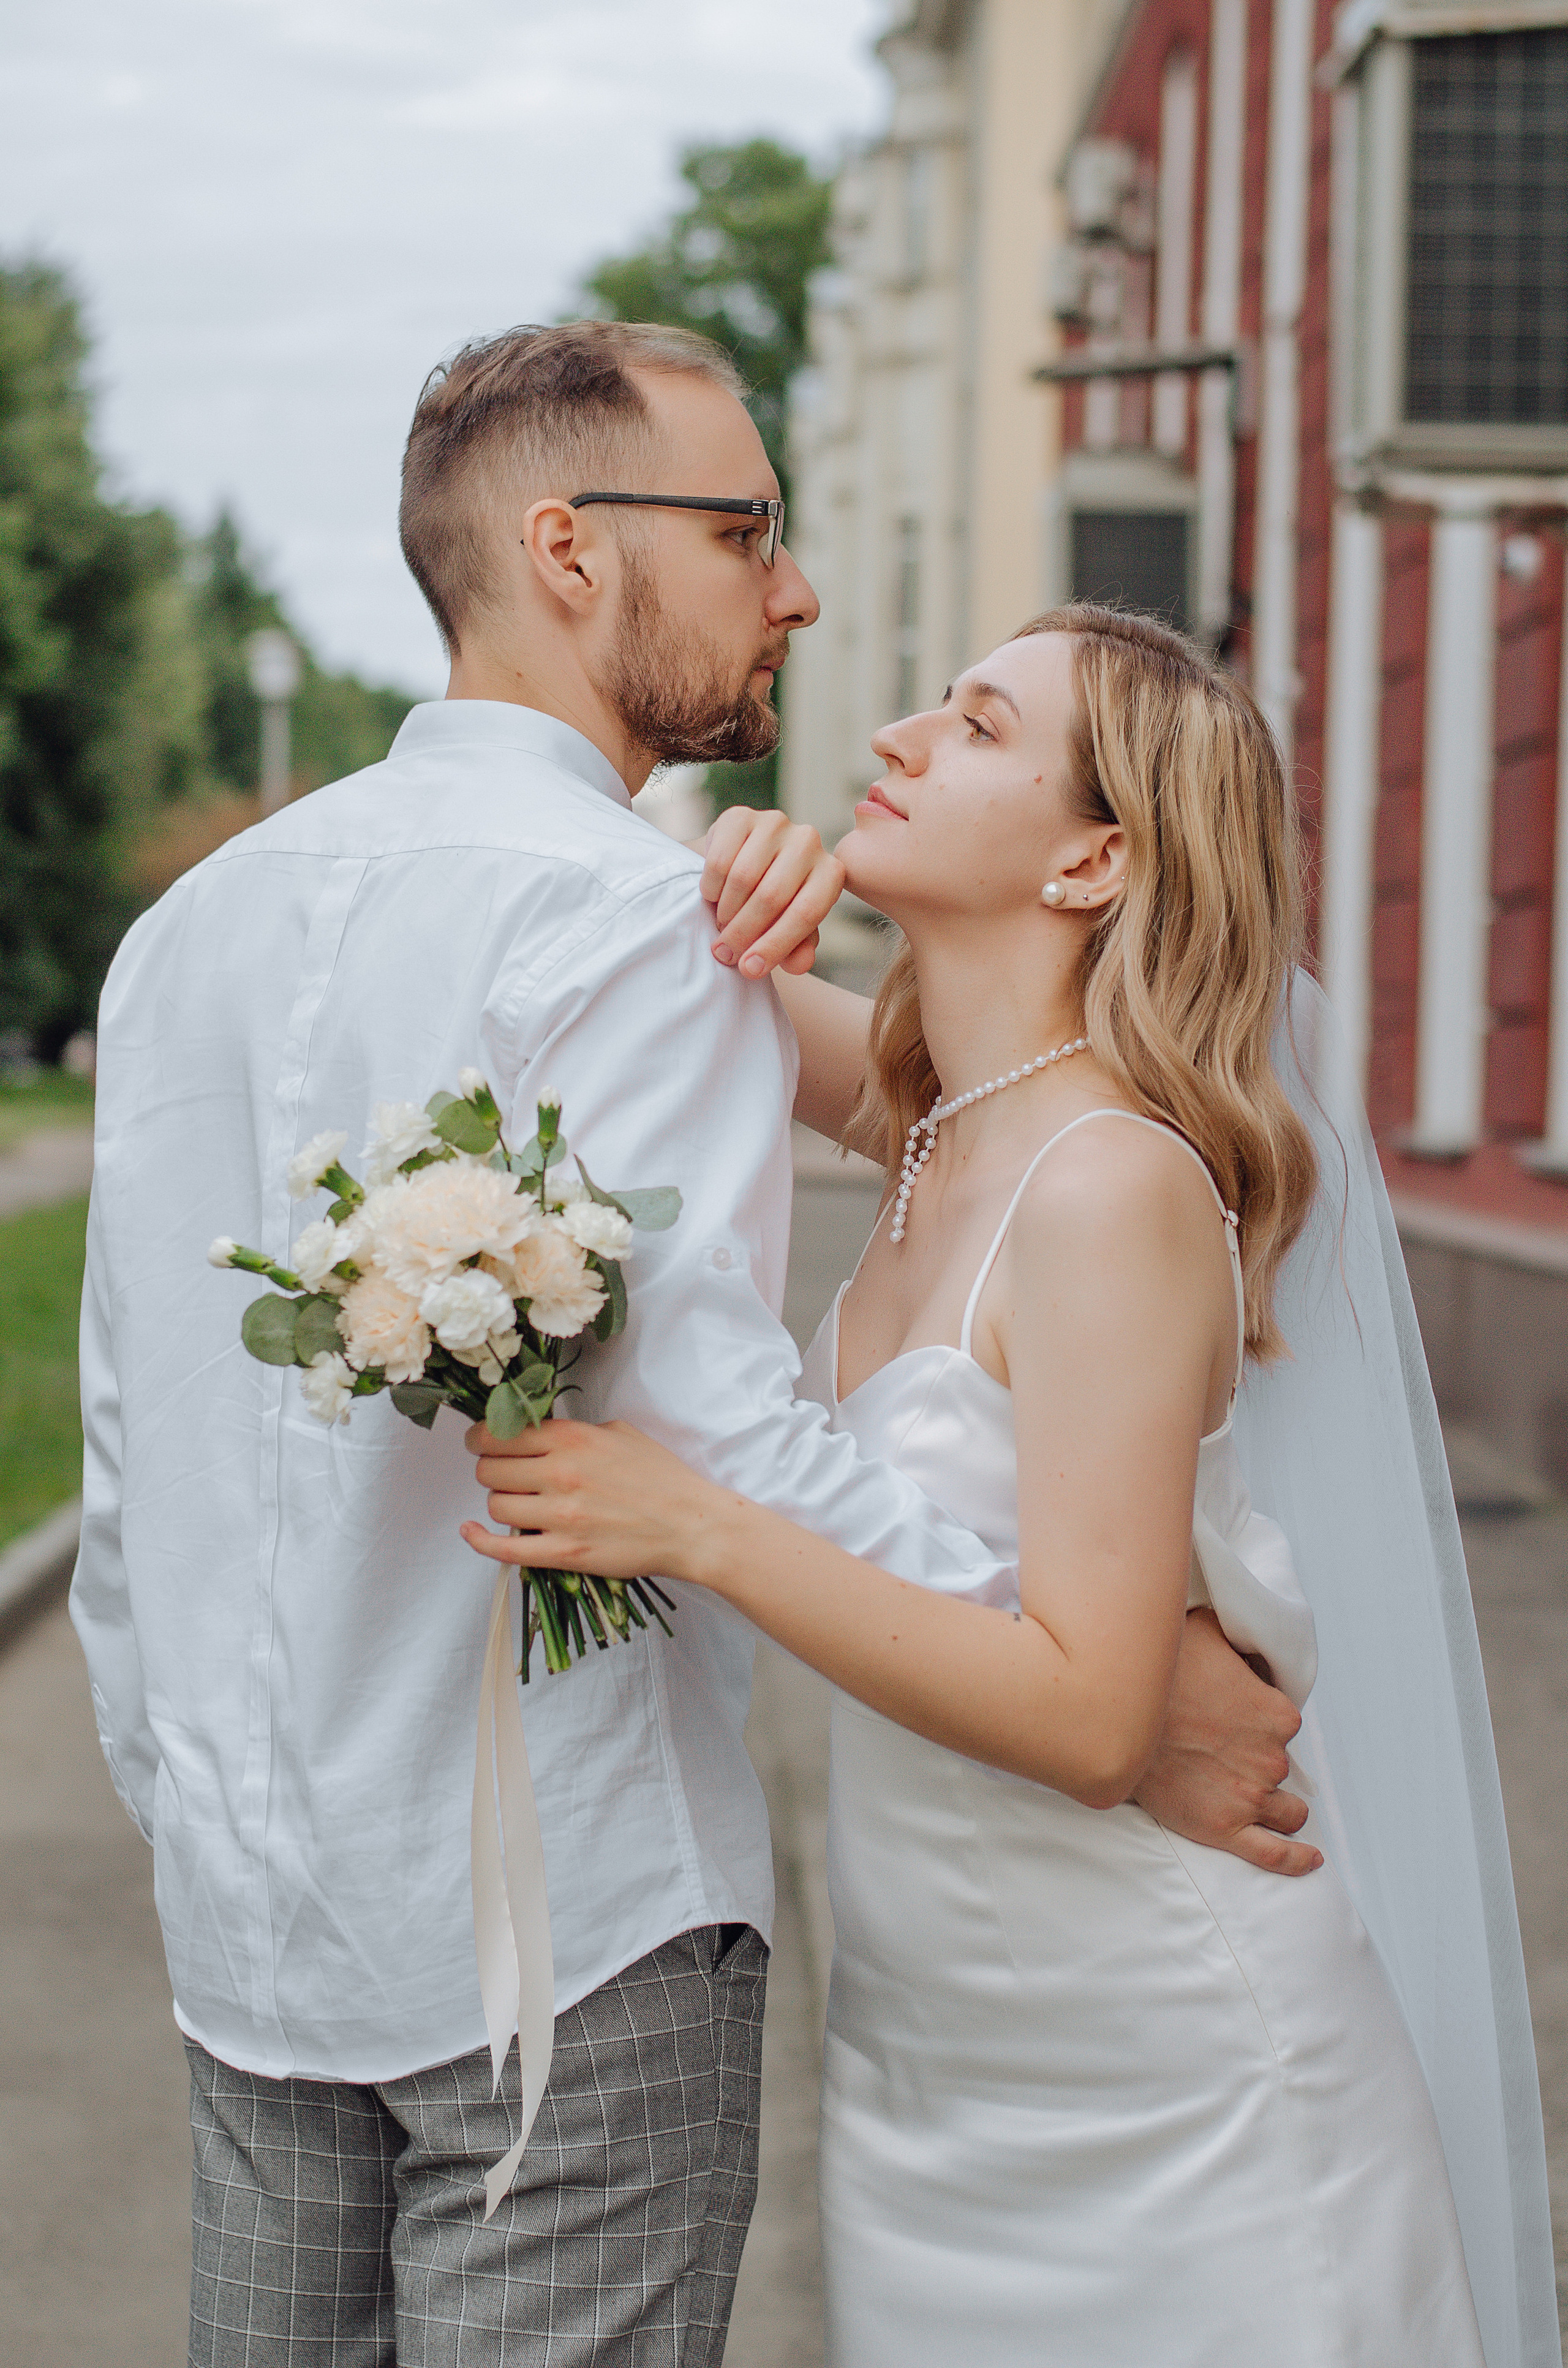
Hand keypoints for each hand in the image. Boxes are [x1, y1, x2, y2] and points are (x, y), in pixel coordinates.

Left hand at [460, 1418, 727, 1584]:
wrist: (690, 1526)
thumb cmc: (660, 1476)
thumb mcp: (618, 1433)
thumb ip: (574, 1432)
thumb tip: (539, 1434)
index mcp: (572, 1438)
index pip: (498, 1433)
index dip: (482, 1437)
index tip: (483, 1442)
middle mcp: (560, 1473)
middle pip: (488, 1469)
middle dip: (490, 1468)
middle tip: (505, 1473)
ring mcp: (560, 1516)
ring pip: (495, 1504)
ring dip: (500, 1501)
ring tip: (520, 1501)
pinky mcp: (564, 1552)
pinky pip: (504, 1547)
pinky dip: (479, 1540)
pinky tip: (471, 1531)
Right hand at [700, 805, 845, 979]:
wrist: (742, 864)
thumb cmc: (774, 905)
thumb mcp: (790, 930)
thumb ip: (798, 949)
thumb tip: (799, 964)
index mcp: (830, 873)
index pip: (806, 913)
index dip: (775, 946)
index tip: (750, 970)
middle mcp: (809, 841)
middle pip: (772, 896)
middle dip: (744, 933)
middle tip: (724, 955)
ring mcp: (776, 824)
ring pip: (743, 879)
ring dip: (725, 912)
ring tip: (720, 927)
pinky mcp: (741, 816)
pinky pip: (719, 860)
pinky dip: (711, 888)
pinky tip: (712, 898)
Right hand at [1132, 1609, 1321, 1875]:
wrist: (1114, 1717)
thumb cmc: (1157, 1674)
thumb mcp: (1205, 1630)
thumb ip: (1237, 1634)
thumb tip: (1244, 1627)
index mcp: (1277, 1714)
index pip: (1283, 1723)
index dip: (1260, 1718)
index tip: (1234, 1715)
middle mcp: (1271, 1759)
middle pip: (1280, 1765)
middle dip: (1259, 1759)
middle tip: (1223, 1747)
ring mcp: (1250, 1798)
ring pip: (1287, 1811)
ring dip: (1278, 1804)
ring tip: (1253, 1793)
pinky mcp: (1225, 1829)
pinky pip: (1274, 1855)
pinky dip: (1297, 1860)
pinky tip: (1310, 1859)